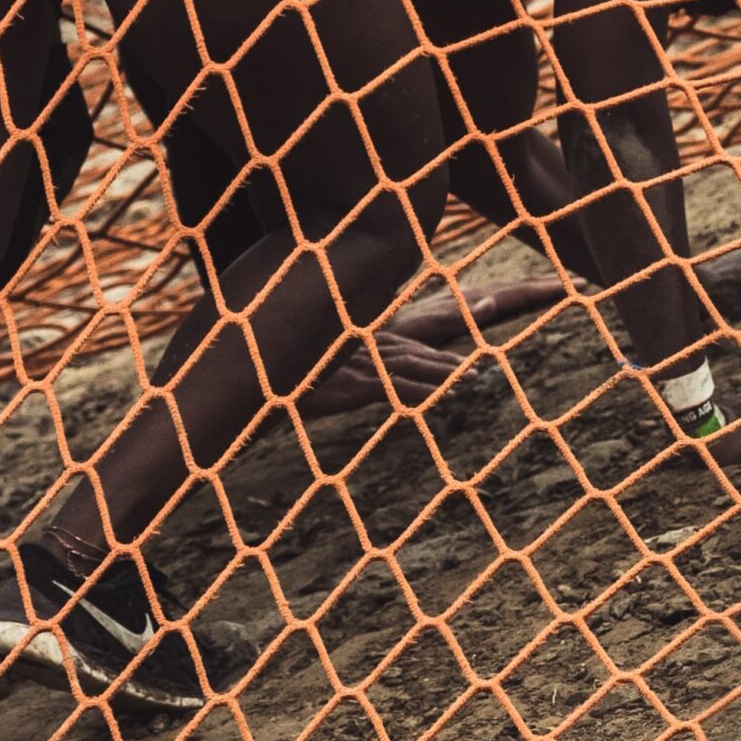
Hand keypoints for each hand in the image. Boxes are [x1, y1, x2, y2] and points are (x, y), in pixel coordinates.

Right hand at [301, 328, 470, 417]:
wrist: (265, 385)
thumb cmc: (288, 379)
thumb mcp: (319, 368)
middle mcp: (363, 350)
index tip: (454, 361)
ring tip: (469, 381)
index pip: (402, 344)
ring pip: (412, 368)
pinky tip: (444, 396)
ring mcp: (361, 367)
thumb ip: (341, 366)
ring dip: (443, 374)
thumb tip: (351, 377)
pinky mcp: (357, 386)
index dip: (429, 352)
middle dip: (445, 361)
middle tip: (476, 369)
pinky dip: (424, 390)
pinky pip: (398, 388)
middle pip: (413, 352)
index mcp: (357, 344)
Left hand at [389, 274, 573, 348]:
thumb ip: (454, 314)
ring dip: (533, 287)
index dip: (545, 289)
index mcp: (465, 302)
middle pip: (514, 288)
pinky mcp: (453, 308)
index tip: (578, 285)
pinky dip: (513, 295)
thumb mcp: (423, 326)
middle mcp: (465, 299)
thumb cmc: (394, 336)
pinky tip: (521, 296)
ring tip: (563, 285)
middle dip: (548, 284)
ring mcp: (460, 302)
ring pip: (505, 291)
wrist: (365, 334)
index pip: (514, 293)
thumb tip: (491, 302)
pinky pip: (491, 300)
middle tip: (584, 282)